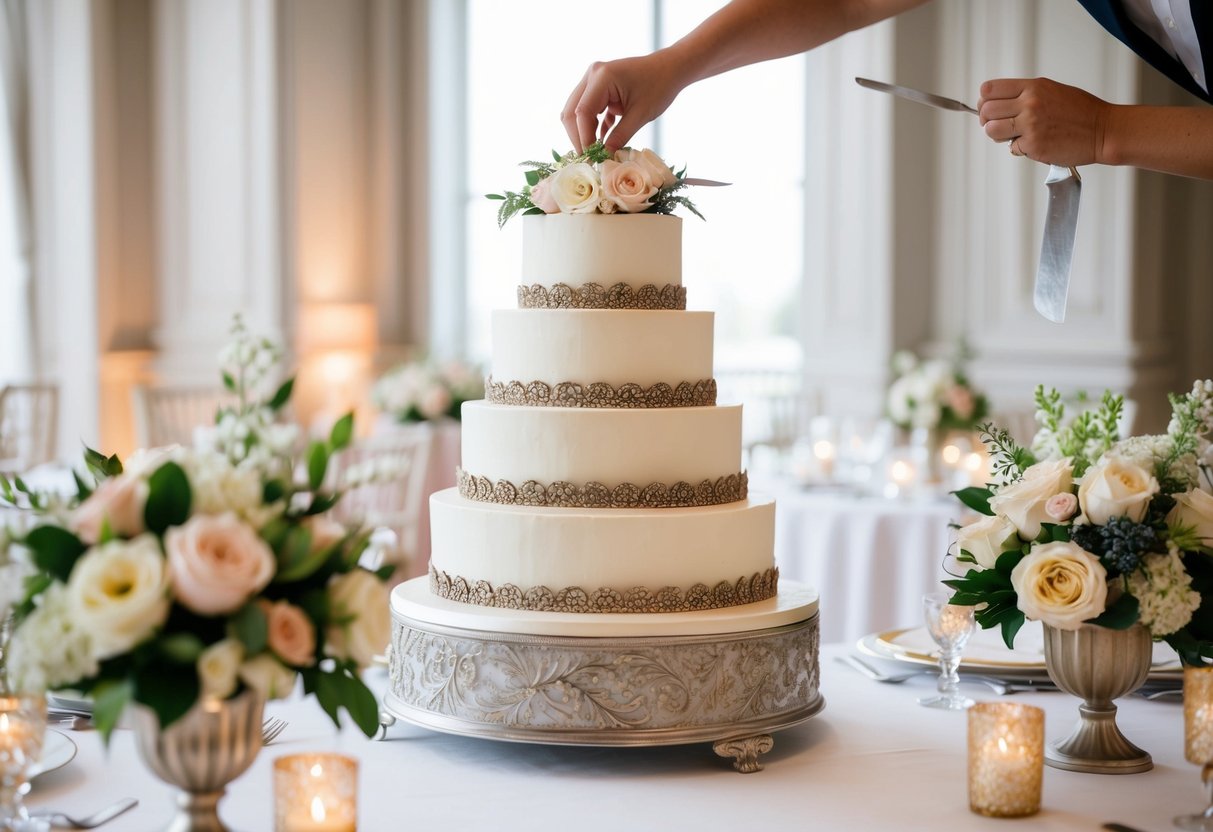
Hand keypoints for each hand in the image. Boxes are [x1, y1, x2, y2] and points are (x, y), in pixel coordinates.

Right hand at [561, 53, 682, 152]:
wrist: (671, 69)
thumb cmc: (660, 87)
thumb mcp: (640, 115)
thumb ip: (619, 137)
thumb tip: (604, 158)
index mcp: (602, 77)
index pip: (582, 113)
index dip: (584, 139)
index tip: (591, 159)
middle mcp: (592, 75)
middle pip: (572, 112)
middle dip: (578, 137)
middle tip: (589, 159)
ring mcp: (594, 80)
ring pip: (577, 112)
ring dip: (584, 133)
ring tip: (595, 153)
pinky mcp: (599, 88)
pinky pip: (589, 111)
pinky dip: (593, 127)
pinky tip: (602, 142)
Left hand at [977, 77, 1110, 165]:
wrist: (1103, 130)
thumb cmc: (1081, 112)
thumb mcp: (1051, 90)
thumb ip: (1025, 95)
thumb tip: (998, 103)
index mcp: (1033, 87)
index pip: (990, 90)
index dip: (984, 101)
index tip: (988, 108)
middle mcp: (1029, 103)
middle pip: (986, 111)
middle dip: (987, 120)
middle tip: (998, 125)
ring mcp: (1030, 125)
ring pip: (992, 130)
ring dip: (999, 135)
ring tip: (1013, 135)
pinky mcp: (1033, 145)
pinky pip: (1011, 148)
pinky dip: (1020, 149)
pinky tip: (1035, 143)